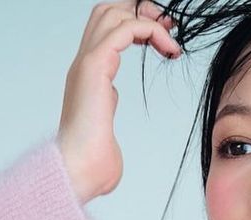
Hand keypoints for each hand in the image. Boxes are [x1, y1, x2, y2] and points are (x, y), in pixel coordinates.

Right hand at [57, 1, 181, 204]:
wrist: (78, 172)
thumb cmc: (93, 164)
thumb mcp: (105, 129)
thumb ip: (108, 110)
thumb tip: (112, 104)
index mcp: (88, 76)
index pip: (106, 30)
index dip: (135, 25)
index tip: (163, 39)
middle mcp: (84, 64)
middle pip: (107, 12)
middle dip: (140, 12)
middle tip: (169, 26)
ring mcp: (87, 62)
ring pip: (113, 13)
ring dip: (147, 19)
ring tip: (172, 38)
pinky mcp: (95, 66)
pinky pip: (125, 29)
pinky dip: (151, 31)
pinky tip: (168, 49)